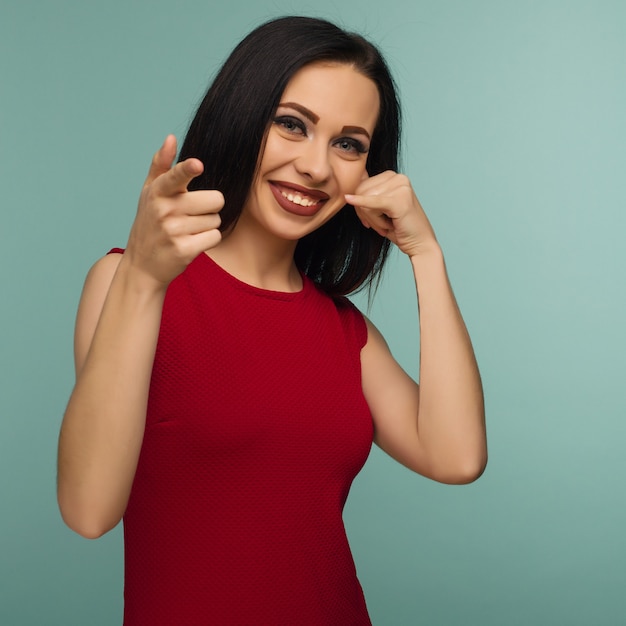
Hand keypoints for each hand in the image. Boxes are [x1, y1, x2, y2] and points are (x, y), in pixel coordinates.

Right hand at [125, 135, 223, 286]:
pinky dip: (208, 241)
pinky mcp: (183, 250)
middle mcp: (164, 210)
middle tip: (191, 216)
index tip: (197, 165)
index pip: (175, 176)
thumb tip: (171, 138)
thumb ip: (161, 165)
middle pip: (215, 199)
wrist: (142, 266)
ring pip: (216, 220)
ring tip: (187, 231)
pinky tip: (192, 243)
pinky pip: (214, 237)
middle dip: (210, 208)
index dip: (187, 170)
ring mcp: (173, 231)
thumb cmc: (150, 224)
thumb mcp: (150, 193)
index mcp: (157, 192)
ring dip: (207, 226)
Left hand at [345, 171, 437, 257]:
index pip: (362, 185)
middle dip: (365, 213)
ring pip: (365, 200)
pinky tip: (348, 199)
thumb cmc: (400, 228)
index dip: (359, 205)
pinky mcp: (399, 200)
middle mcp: (398, 177)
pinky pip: (372, 202)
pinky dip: (361, 203)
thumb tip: (346, 190)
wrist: (420, 244)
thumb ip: (367, 196)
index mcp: (393, 176)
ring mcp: (401, 187)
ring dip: (373, 219)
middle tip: (381, 225)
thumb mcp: (380, 209)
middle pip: (361, 191)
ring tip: (388, 225)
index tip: (369, 220)